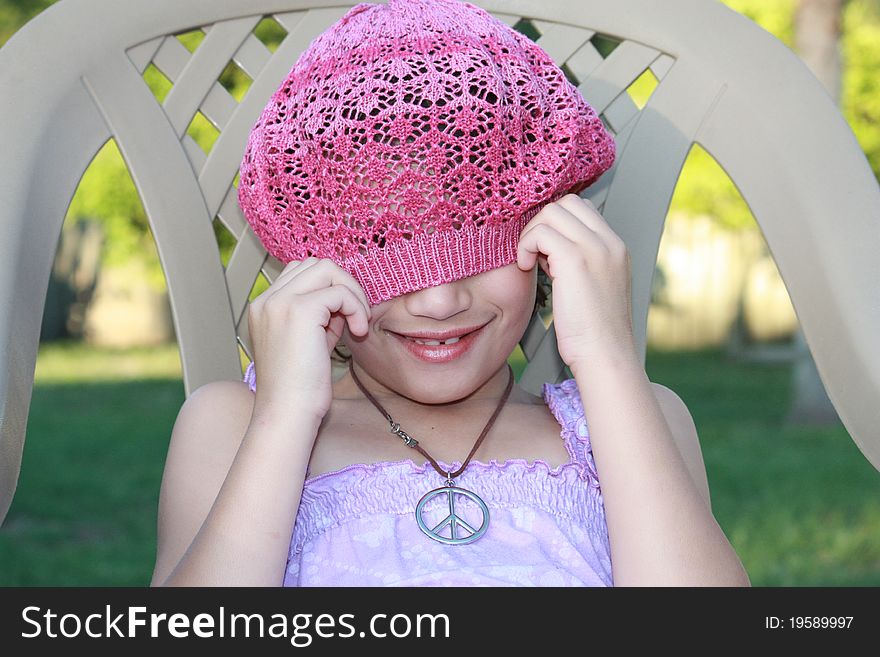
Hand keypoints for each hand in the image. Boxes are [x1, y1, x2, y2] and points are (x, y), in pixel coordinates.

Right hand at [246, 257, 370, 420]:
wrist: (287, 413)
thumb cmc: (300, 388)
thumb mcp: (310, 342)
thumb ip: (322, 316)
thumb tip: (345, 297)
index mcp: (264, 307)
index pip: (301, 272)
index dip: (330, 288)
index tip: (342, 318)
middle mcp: (267, 300)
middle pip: (315, 264)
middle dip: (344, 285)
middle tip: (355, 317)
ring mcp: (280, 302)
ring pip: (327, 269)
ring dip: (351, 292)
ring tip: (357, 324)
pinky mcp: (300, 311)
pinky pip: (339, 292)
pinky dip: (356, 308)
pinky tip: (358, 331)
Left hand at [517, 194, 635, 373]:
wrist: (605, 356)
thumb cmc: (594, 334)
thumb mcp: (592, 290)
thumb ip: (578, 264)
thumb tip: (548, 249)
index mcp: (615, 248)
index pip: (582, 209)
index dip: (556, 225)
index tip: (545, 253)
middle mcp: (609, 242)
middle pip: (567, 203)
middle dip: (542, 224)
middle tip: (536, 256)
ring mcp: (595, 248)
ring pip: (552, 211)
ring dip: (532, 234)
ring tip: (532, 263)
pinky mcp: (575, 259)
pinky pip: (541, 232)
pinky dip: (526, 246)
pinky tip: (527, 268)